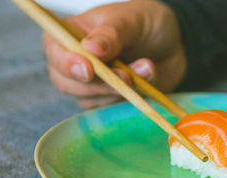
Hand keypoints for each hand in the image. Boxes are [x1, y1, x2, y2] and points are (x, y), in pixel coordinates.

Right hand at [42, 0, 185, 108]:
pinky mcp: (108, 99)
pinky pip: (110, 108)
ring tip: (146, 68)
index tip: (88, 70)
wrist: (171, 45)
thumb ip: (110, 34)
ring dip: (121, 89)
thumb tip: (89, 50)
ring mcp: (90, 83)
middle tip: (126, 77)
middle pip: (66, 82)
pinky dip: (130, 98)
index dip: (67, 63)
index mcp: (71, 33)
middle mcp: (75, 60)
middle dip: (98, 84)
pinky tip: (147, 80)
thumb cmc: (145, 24)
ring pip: (90, 99)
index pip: (55, 49)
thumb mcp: (131, 21)